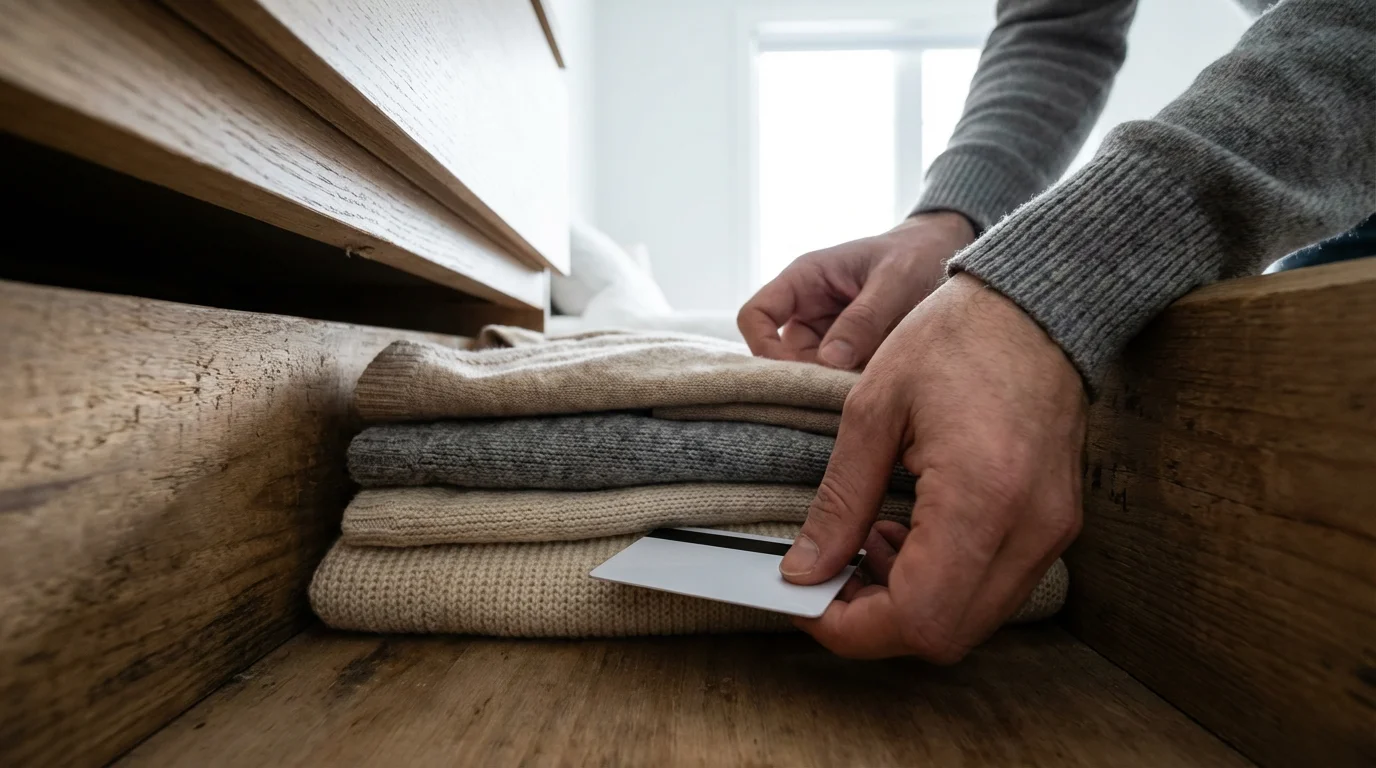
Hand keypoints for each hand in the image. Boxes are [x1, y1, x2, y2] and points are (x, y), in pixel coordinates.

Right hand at [737, 212, 975, 369]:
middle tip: (844, 389)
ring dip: (832, 384)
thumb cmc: (915, 254)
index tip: (792, 373)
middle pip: (782, 355)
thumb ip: (864, 317)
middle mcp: (807, 310)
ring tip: (870, 386)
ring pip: (810, 372)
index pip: (756, 316)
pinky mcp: (850, 354)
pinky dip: (851, 388)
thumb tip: (830, 359)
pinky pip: (837, 378)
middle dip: (807, 375)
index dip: (762, 347)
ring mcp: (827, 334)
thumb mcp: (894, 280)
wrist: (945, 255)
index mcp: (804, 280)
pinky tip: (878, 389)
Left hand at [779, 273, 1086, 661]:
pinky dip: (942, 581)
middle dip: (875, 622)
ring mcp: (1052, 531)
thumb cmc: (955, 338)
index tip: (808, 601)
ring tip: (867, 540)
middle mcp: (1029, 528)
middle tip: (830, 578)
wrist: (1036, 304)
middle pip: (946, 635)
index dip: (852, 628)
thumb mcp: (872, 410)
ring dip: (908, 602)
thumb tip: (804, 569)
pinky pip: (994, 587)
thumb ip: (838, 502)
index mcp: (981, 496)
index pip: (917, 617)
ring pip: (972, 620)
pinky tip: (908, 530)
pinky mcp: (1056, 524)